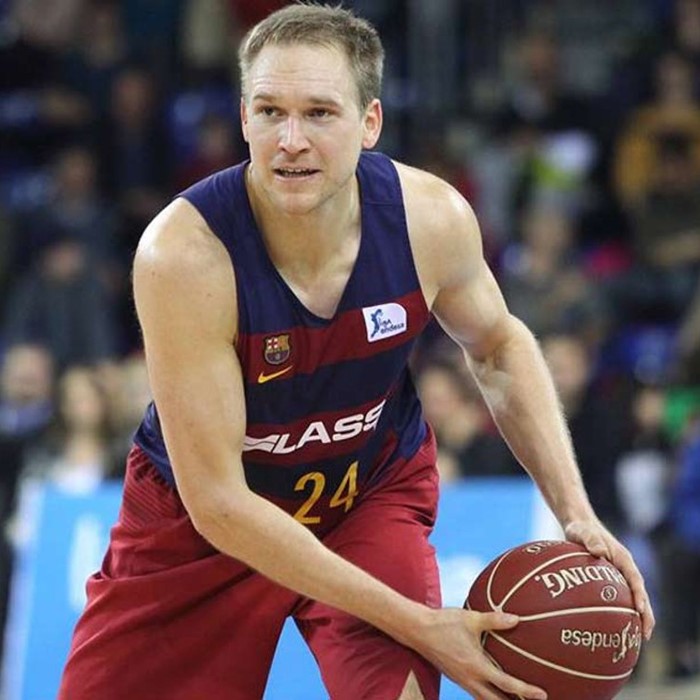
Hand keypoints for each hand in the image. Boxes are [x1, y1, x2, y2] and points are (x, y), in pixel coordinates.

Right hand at [412, 608, 546, 699]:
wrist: (417, 630)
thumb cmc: (443, 622)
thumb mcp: (470, 617)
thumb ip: (494, 619)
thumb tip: (517, 618)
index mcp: (476, 666)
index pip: (506, 685)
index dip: (526, 691)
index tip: (542, 694)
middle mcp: (470, 679)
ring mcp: (462, 680)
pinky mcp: (456, 677)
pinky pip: (477, 692)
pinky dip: (489, 694)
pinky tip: (494, 686)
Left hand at [564, 519, 654, 639]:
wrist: (578, 526)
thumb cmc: (581, 529)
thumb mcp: (583, 532)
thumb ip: (591, 540)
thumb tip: (598, 551)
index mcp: (623, 558)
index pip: (635, 579)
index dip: (639, 595)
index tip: (639, 610)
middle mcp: (624, 569)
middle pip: (639, 594)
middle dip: (645, 614)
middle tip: (646, 634)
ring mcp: (618, 575)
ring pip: (631, 599)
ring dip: (636, 617)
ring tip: (637, 638)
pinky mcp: (609, 580)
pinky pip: (617, 598)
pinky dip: (619, 612)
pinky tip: (612, 628)